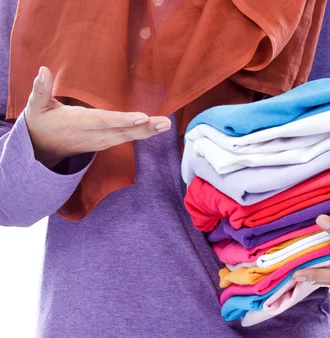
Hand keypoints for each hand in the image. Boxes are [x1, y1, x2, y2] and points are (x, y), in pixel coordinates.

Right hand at [24, 66, 171, 167]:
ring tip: (166, 124)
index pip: (103, 121)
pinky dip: (143, 133)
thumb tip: (43, 70)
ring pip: (128, 136)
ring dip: (148, 131)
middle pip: (122, 132)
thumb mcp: (36, 106)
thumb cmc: (40, 122)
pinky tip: (157, 127)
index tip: (142, 117)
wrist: (41, 148)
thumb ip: (40, 89)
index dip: (123, 120)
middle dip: (145, 128)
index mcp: (78, 122)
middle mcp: (93, 134)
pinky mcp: (105, 143)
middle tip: (164, 122)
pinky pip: (127, 138)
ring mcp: (101, 141)